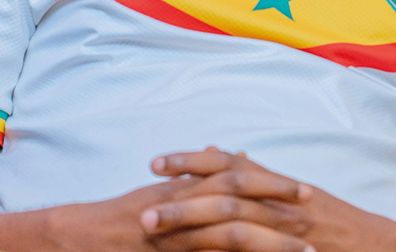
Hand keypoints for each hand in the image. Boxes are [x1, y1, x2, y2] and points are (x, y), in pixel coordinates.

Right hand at [45, 153, 313, 251]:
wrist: (81, 236)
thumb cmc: (125, 214)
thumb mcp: (166, 189)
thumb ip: (201, 173)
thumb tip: (232, 152)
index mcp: (188, 188)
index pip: (238, 181)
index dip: (272, 186)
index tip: (304, 191)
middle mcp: (185, 204)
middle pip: (241, 201)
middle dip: (279, 208)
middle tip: (314, 212)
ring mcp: (175, 231)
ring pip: (230, 234)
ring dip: (268, 241)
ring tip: (302, 251)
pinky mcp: (168, 251)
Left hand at [143, 149, 395, 251]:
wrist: (376, 247)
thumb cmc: (332, 220)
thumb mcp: (293, 192)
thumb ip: (259, 175)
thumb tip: (228, 151)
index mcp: (276, 186)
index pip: (228, 167)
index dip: (191, 163)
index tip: (155, 164)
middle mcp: (279, 203)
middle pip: (225, 194)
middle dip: (183, 198)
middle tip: (143, 205)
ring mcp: (286, 231)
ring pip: (234, 225)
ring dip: (192, 227)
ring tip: (157, 229)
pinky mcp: (292, 250)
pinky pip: (254, 250)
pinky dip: (224, 251)